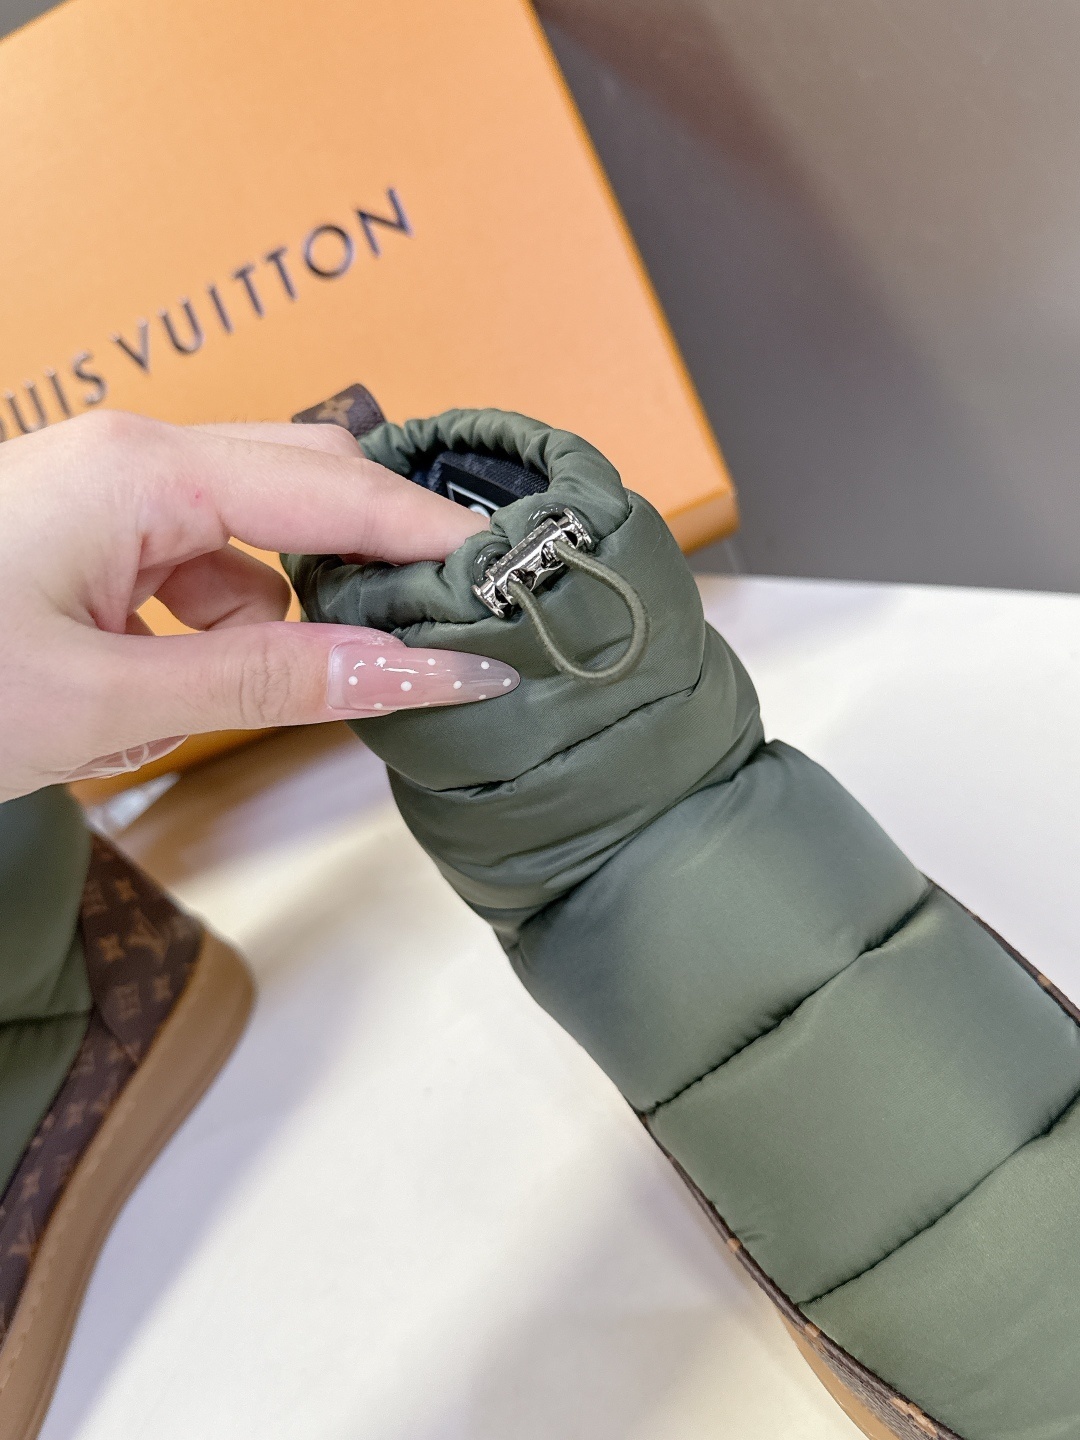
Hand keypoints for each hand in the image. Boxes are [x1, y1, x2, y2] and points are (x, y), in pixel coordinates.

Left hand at [0, 411, 517, 801]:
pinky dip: (214, 628)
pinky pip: (193, 568)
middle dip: (373, 556)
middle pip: (303, 483)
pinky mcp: (85, 535)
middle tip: (445, 622)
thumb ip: (273, 683)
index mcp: (142, 472)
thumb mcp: (109, 699)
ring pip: (249, 539)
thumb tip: (414, 673)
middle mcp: (132, 459)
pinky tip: (170, 688)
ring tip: (246, 694)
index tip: (513, 571)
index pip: (335, 486)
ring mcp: (104, 493)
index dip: (433, 533)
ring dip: (276, 615)